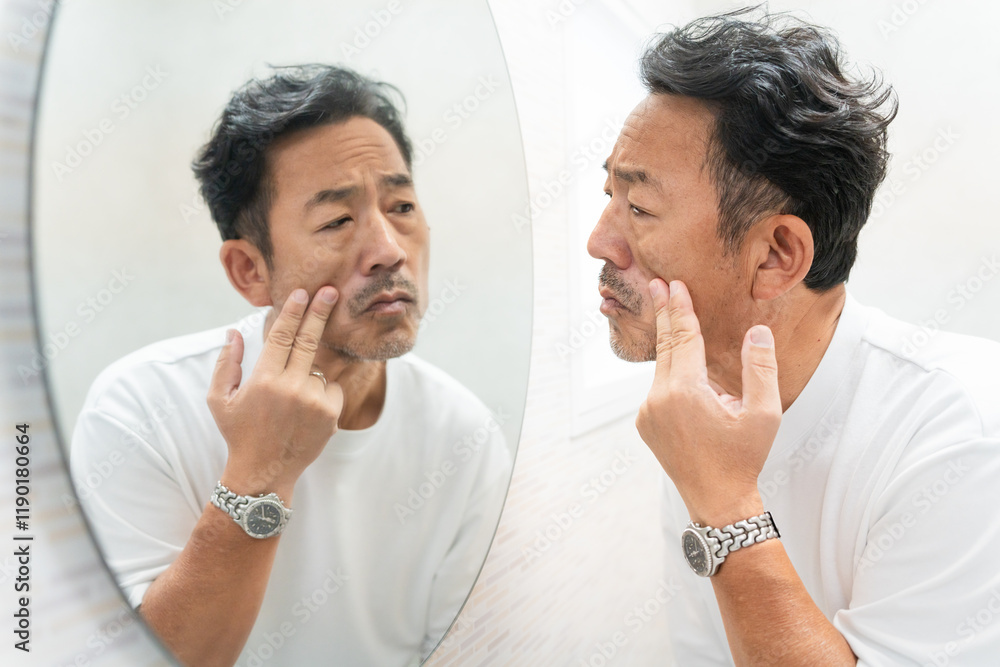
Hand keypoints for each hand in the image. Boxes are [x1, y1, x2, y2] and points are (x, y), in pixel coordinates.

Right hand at [208, 286, 343, 498]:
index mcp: (264, 380)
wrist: (264, 473)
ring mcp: (314, 402)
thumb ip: (227, 363)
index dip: (293, 311)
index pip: (282, 335)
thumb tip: (233, 331)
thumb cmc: (239, 433)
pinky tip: (305, 413)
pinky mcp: (332, 415)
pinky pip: (332, 389)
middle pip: (309, 340)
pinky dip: (322, 393)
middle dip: (320, 312)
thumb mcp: (220, 400)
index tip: (303, 292)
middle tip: (331, 290)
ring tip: (292, 403)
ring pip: (319, 370)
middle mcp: (291, 387)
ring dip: (309, 375)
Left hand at [635, 279, 781, 525]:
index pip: (683, 338)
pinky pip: (658, 388)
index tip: (674, 284)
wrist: (717, 501)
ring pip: (661, 368)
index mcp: (685, 391)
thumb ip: (760, 369)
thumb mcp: (763, 414)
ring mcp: (647, 412)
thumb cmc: (743, 459)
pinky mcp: (645, 423)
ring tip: (669, 313)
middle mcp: (658, 398)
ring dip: (669, 343)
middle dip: (665, 314)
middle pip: (665, 346)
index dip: (681, 309)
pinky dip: (669, 371)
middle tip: (657, 283)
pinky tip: (680, 363)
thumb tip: (757, 331)